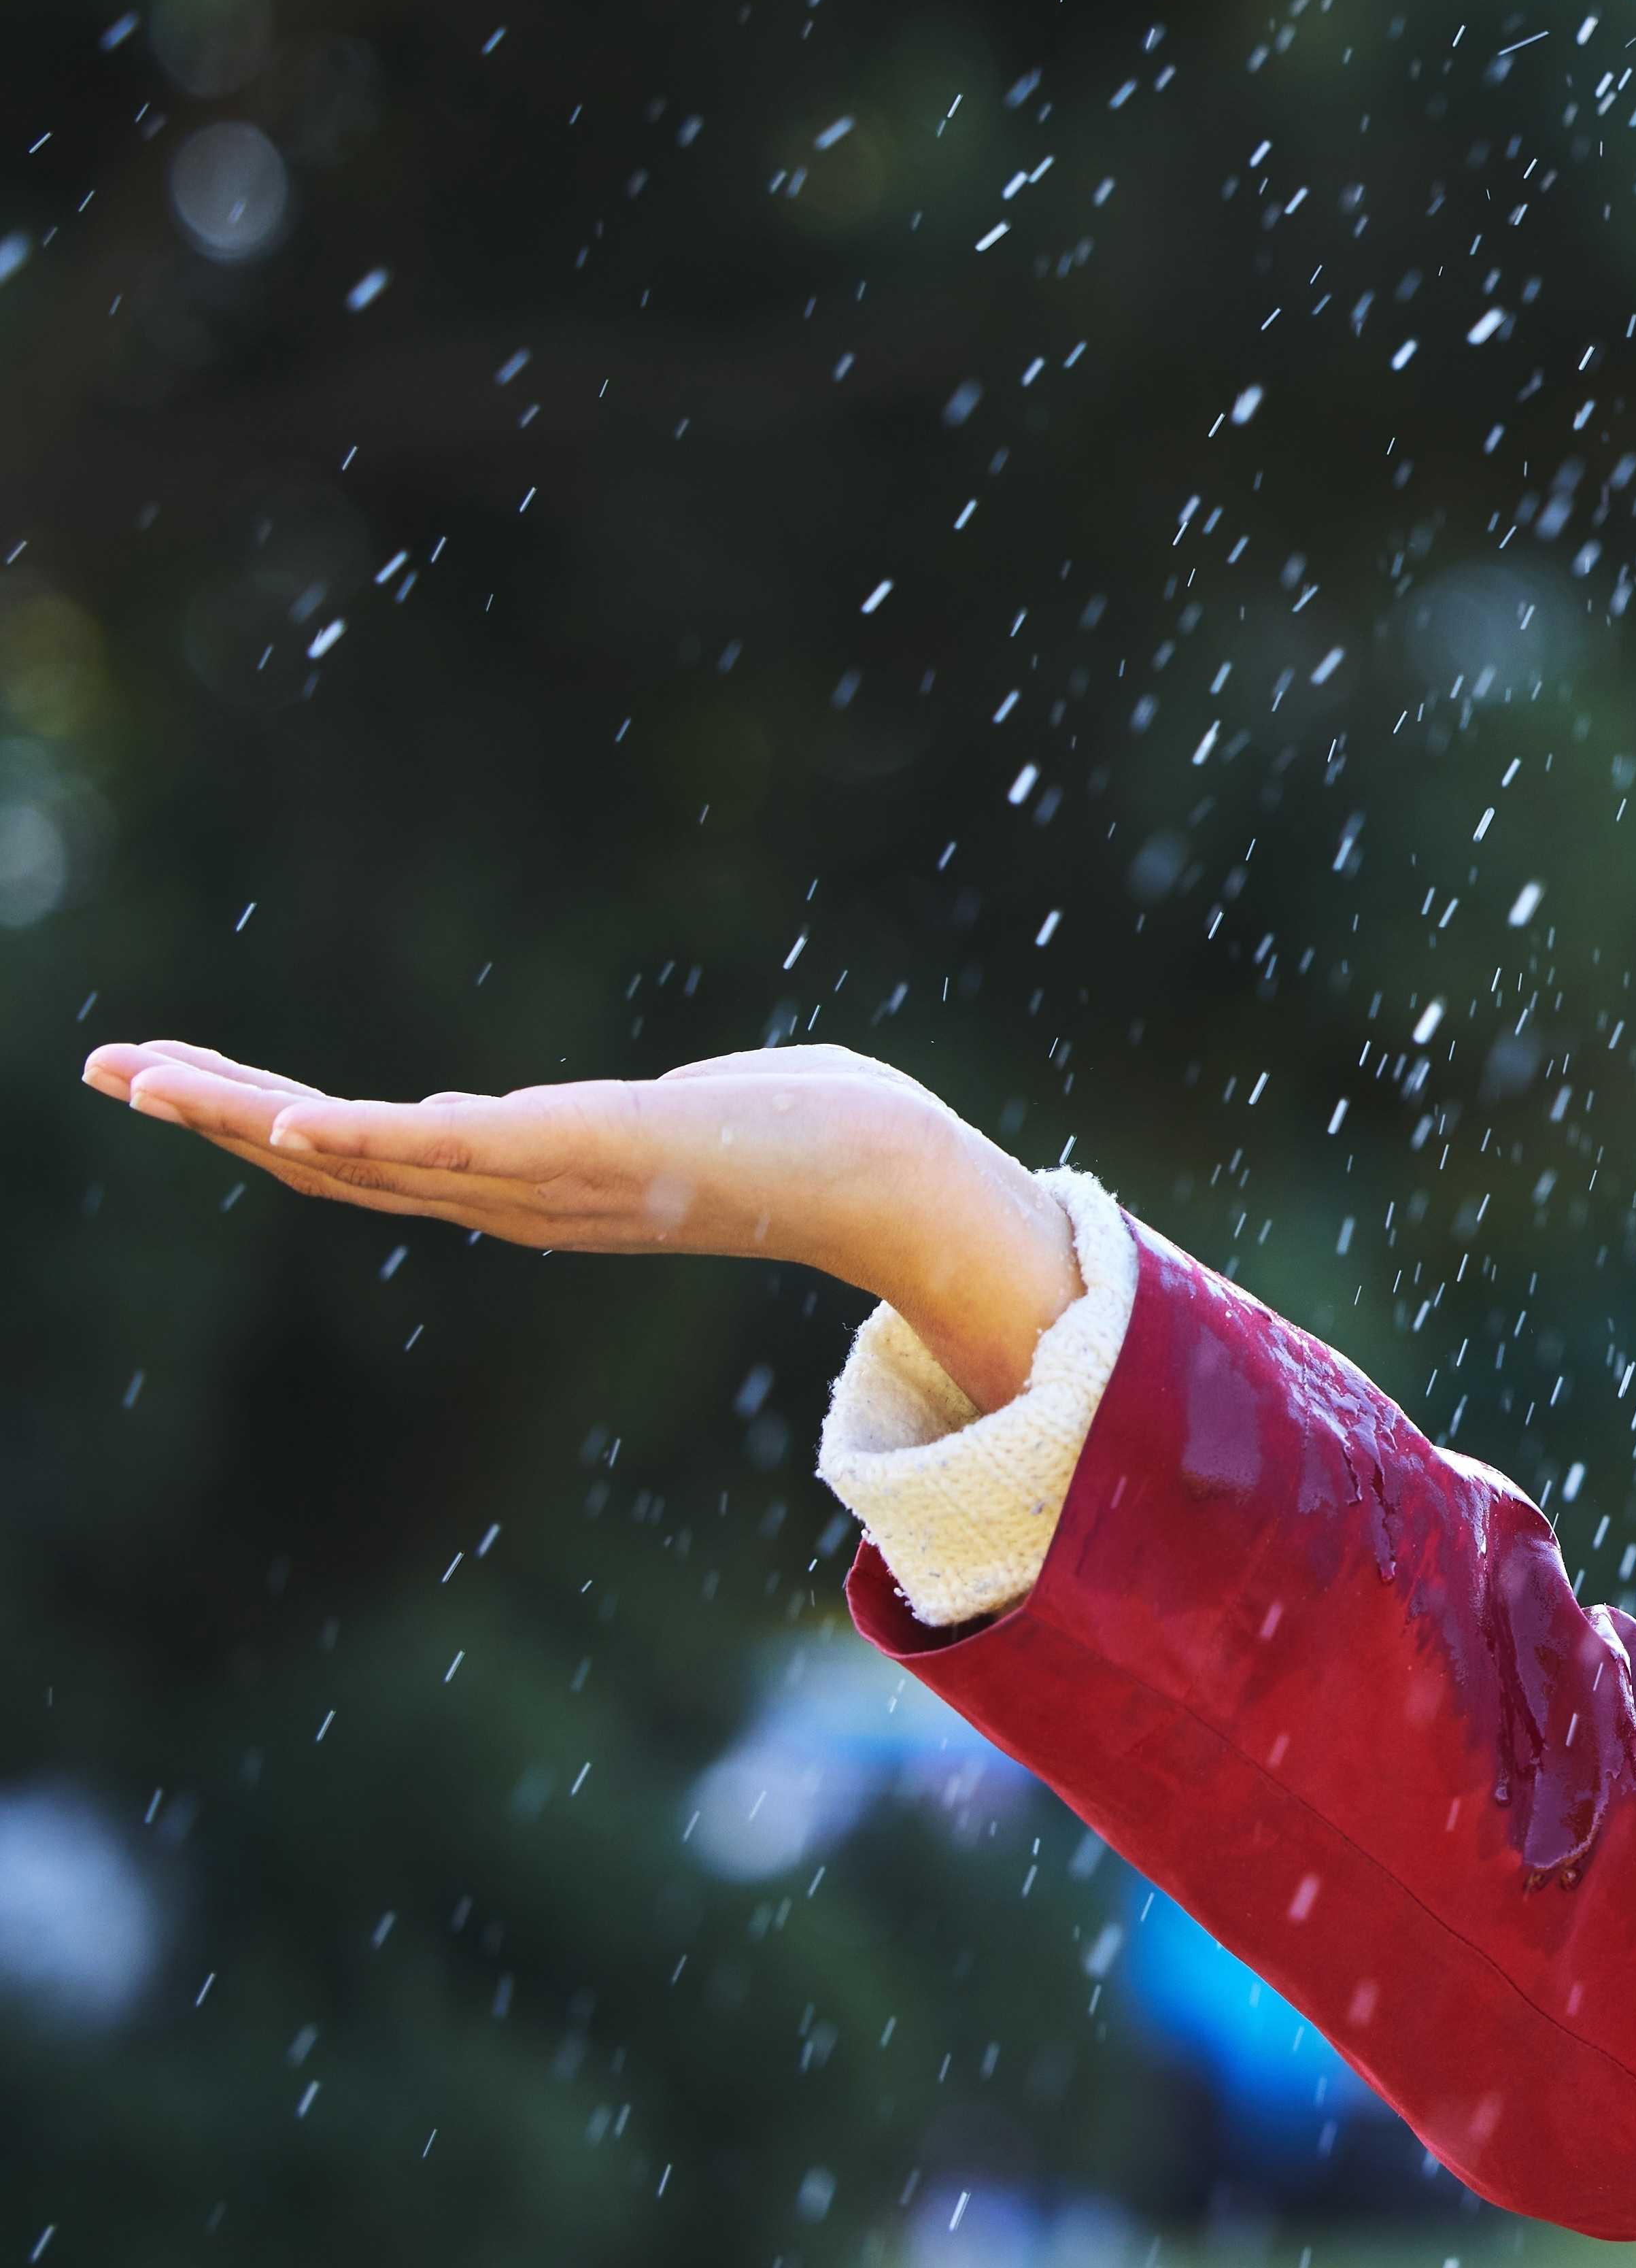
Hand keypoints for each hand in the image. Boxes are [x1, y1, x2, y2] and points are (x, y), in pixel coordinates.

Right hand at [82, 1037, 1076, 1408]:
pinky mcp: (583, 1152)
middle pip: (332, 1160)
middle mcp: (517, 1198)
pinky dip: (367, 1133)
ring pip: (365, 1154)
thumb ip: (616, 1122)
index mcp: (528, 1184)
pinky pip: (453, 1150)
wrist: (895, 1173)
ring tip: (147, 1077)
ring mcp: (545, 1181)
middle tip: (107, 1068)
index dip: (264, 1122)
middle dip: (213, 1114)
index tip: (177, 1077)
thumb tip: (589, 1108)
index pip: (366, 1155)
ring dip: (249, 1117)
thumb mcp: (684, 1121)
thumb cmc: (815, 1135)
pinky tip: (289, 1114)